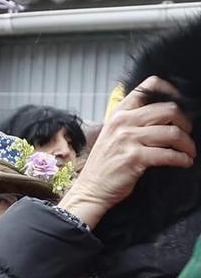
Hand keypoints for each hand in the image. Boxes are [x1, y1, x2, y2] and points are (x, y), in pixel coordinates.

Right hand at [61, 77, 195, 228]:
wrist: (90, 190)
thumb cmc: (105, 165)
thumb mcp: (113, 135)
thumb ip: (133, 122)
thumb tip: (166, 115)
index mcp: (119, 114)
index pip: (148, 87)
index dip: (171, 91)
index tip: (182, 104)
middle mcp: (123, 123)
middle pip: (169, 109)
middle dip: (186, 122)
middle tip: (188, 133)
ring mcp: (128, 140)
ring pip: (173, 132)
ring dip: (187, 144)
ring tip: (188, 151)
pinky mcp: (134, 158)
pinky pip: (169, 154)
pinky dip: (182, 159)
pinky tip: (184, 162)